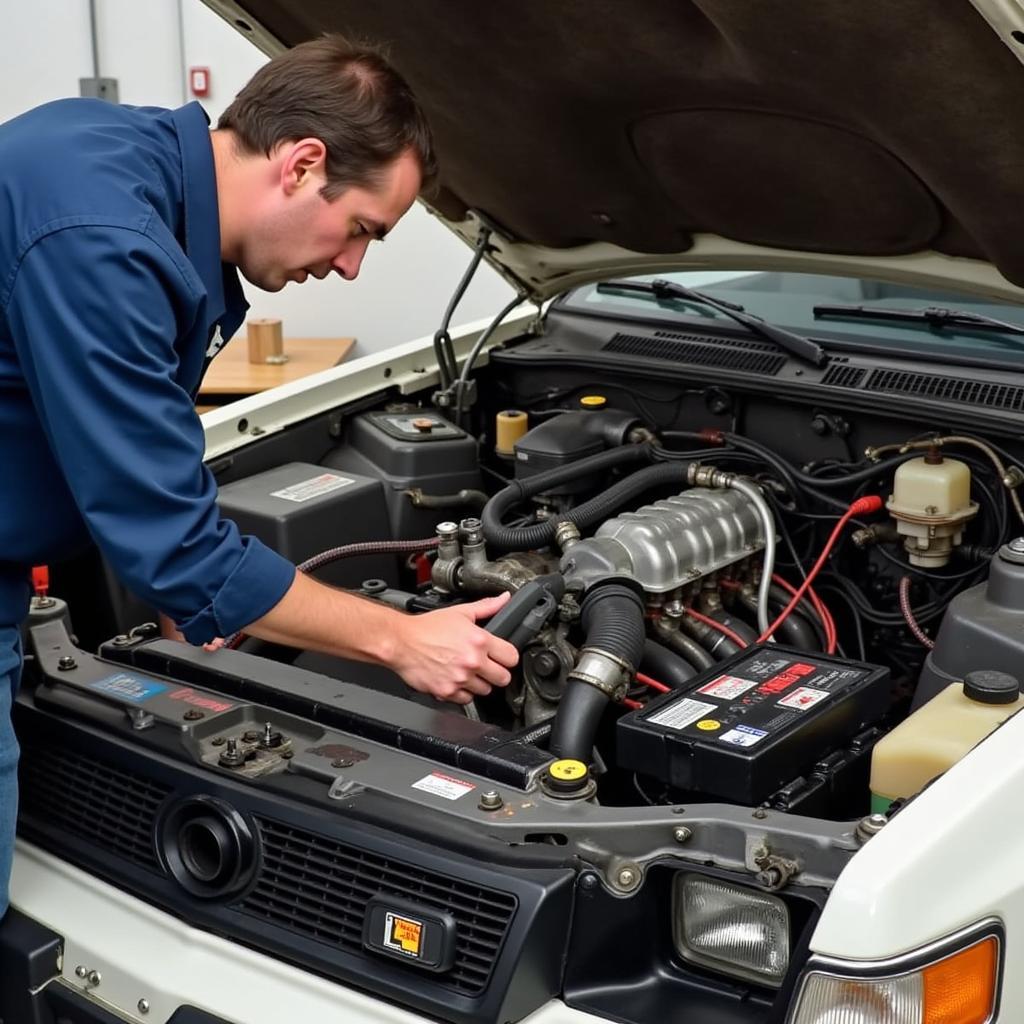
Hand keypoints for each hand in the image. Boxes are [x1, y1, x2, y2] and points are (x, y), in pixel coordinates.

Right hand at [389, 593, 519, 703]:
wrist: (401, 642)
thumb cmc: (427, 628)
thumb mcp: (460, 612)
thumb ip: (486, 607)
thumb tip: (504, 599)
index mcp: (479, 641)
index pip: (512, 658)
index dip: (508, 656)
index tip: (502, 656)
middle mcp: (472, 662)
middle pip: (503, 678)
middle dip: (497, 672)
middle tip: (487, 666)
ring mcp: (460, 679)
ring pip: (485, 691)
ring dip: (479, 683)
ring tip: (468, 671)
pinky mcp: (447, 692)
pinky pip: (466, 700)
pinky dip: (463, 693)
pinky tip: (456, 679)